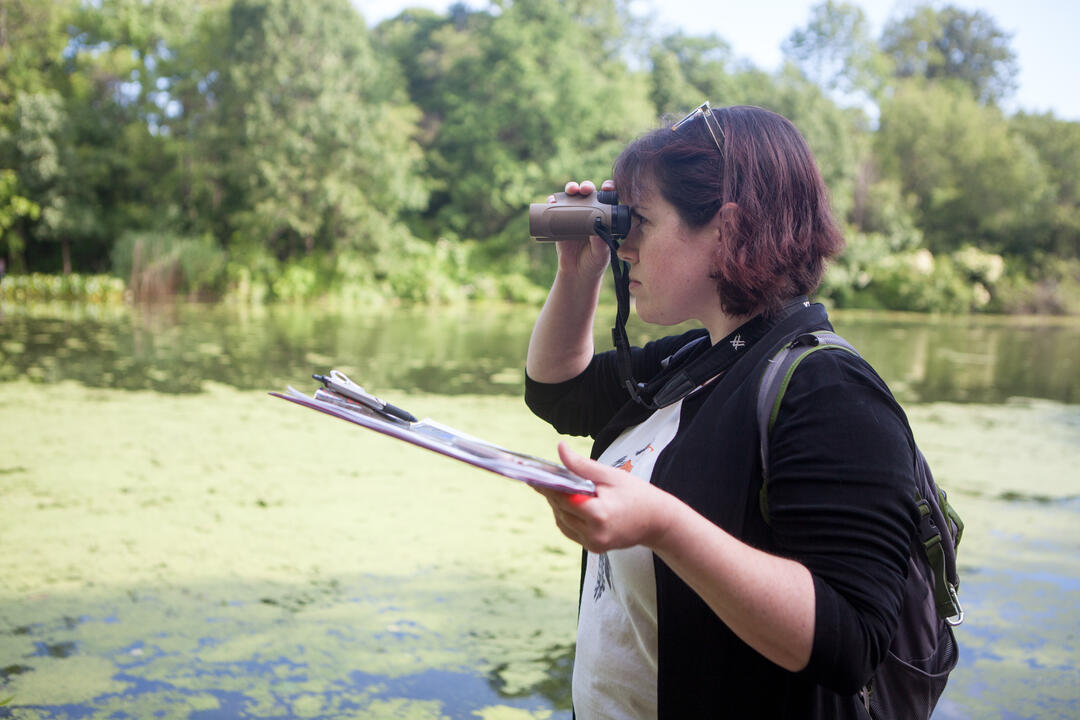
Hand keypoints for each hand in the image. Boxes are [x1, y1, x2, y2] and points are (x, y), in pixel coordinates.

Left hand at [535, 442, 676, 553]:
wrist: (658, 521)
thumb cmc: (637, 494)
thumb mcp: (610, 476)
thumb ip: (582, 465)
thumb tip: (560, 449)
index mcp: (599, 514)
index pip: (564, 499)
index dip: (547, 487)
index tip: (533, 475)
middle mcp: (594, 534)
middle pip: (561, 511)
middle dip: (550, 494)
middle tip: (539, 478)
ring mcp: (594, 544)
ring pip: (562, 522)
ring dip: (556, 506)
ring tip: (551, 488)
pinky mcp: (594, 548)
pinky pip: (570, 531)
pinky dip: (565, 517)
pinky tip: (565, 503)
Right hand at [547, 180, 614, 280]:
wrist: (577, 274)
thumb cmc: (595, 262)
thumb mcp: (601, 254)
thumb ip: (601, 243)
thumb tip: (598, 228)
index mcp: (604, 216)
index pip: (608, 198)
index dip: (609, 188)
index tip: (607, 187)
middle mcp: (589, 212)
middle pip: (588, 193)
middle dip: (587, 186)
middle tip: (585, 189)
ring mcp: (574, 215)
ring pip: (572, 196)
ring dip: (571, 188)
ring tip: (571, 190)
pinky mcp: (559, 221)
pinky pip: (555, 208)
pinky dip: (552, 201)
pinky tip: (552, 200)